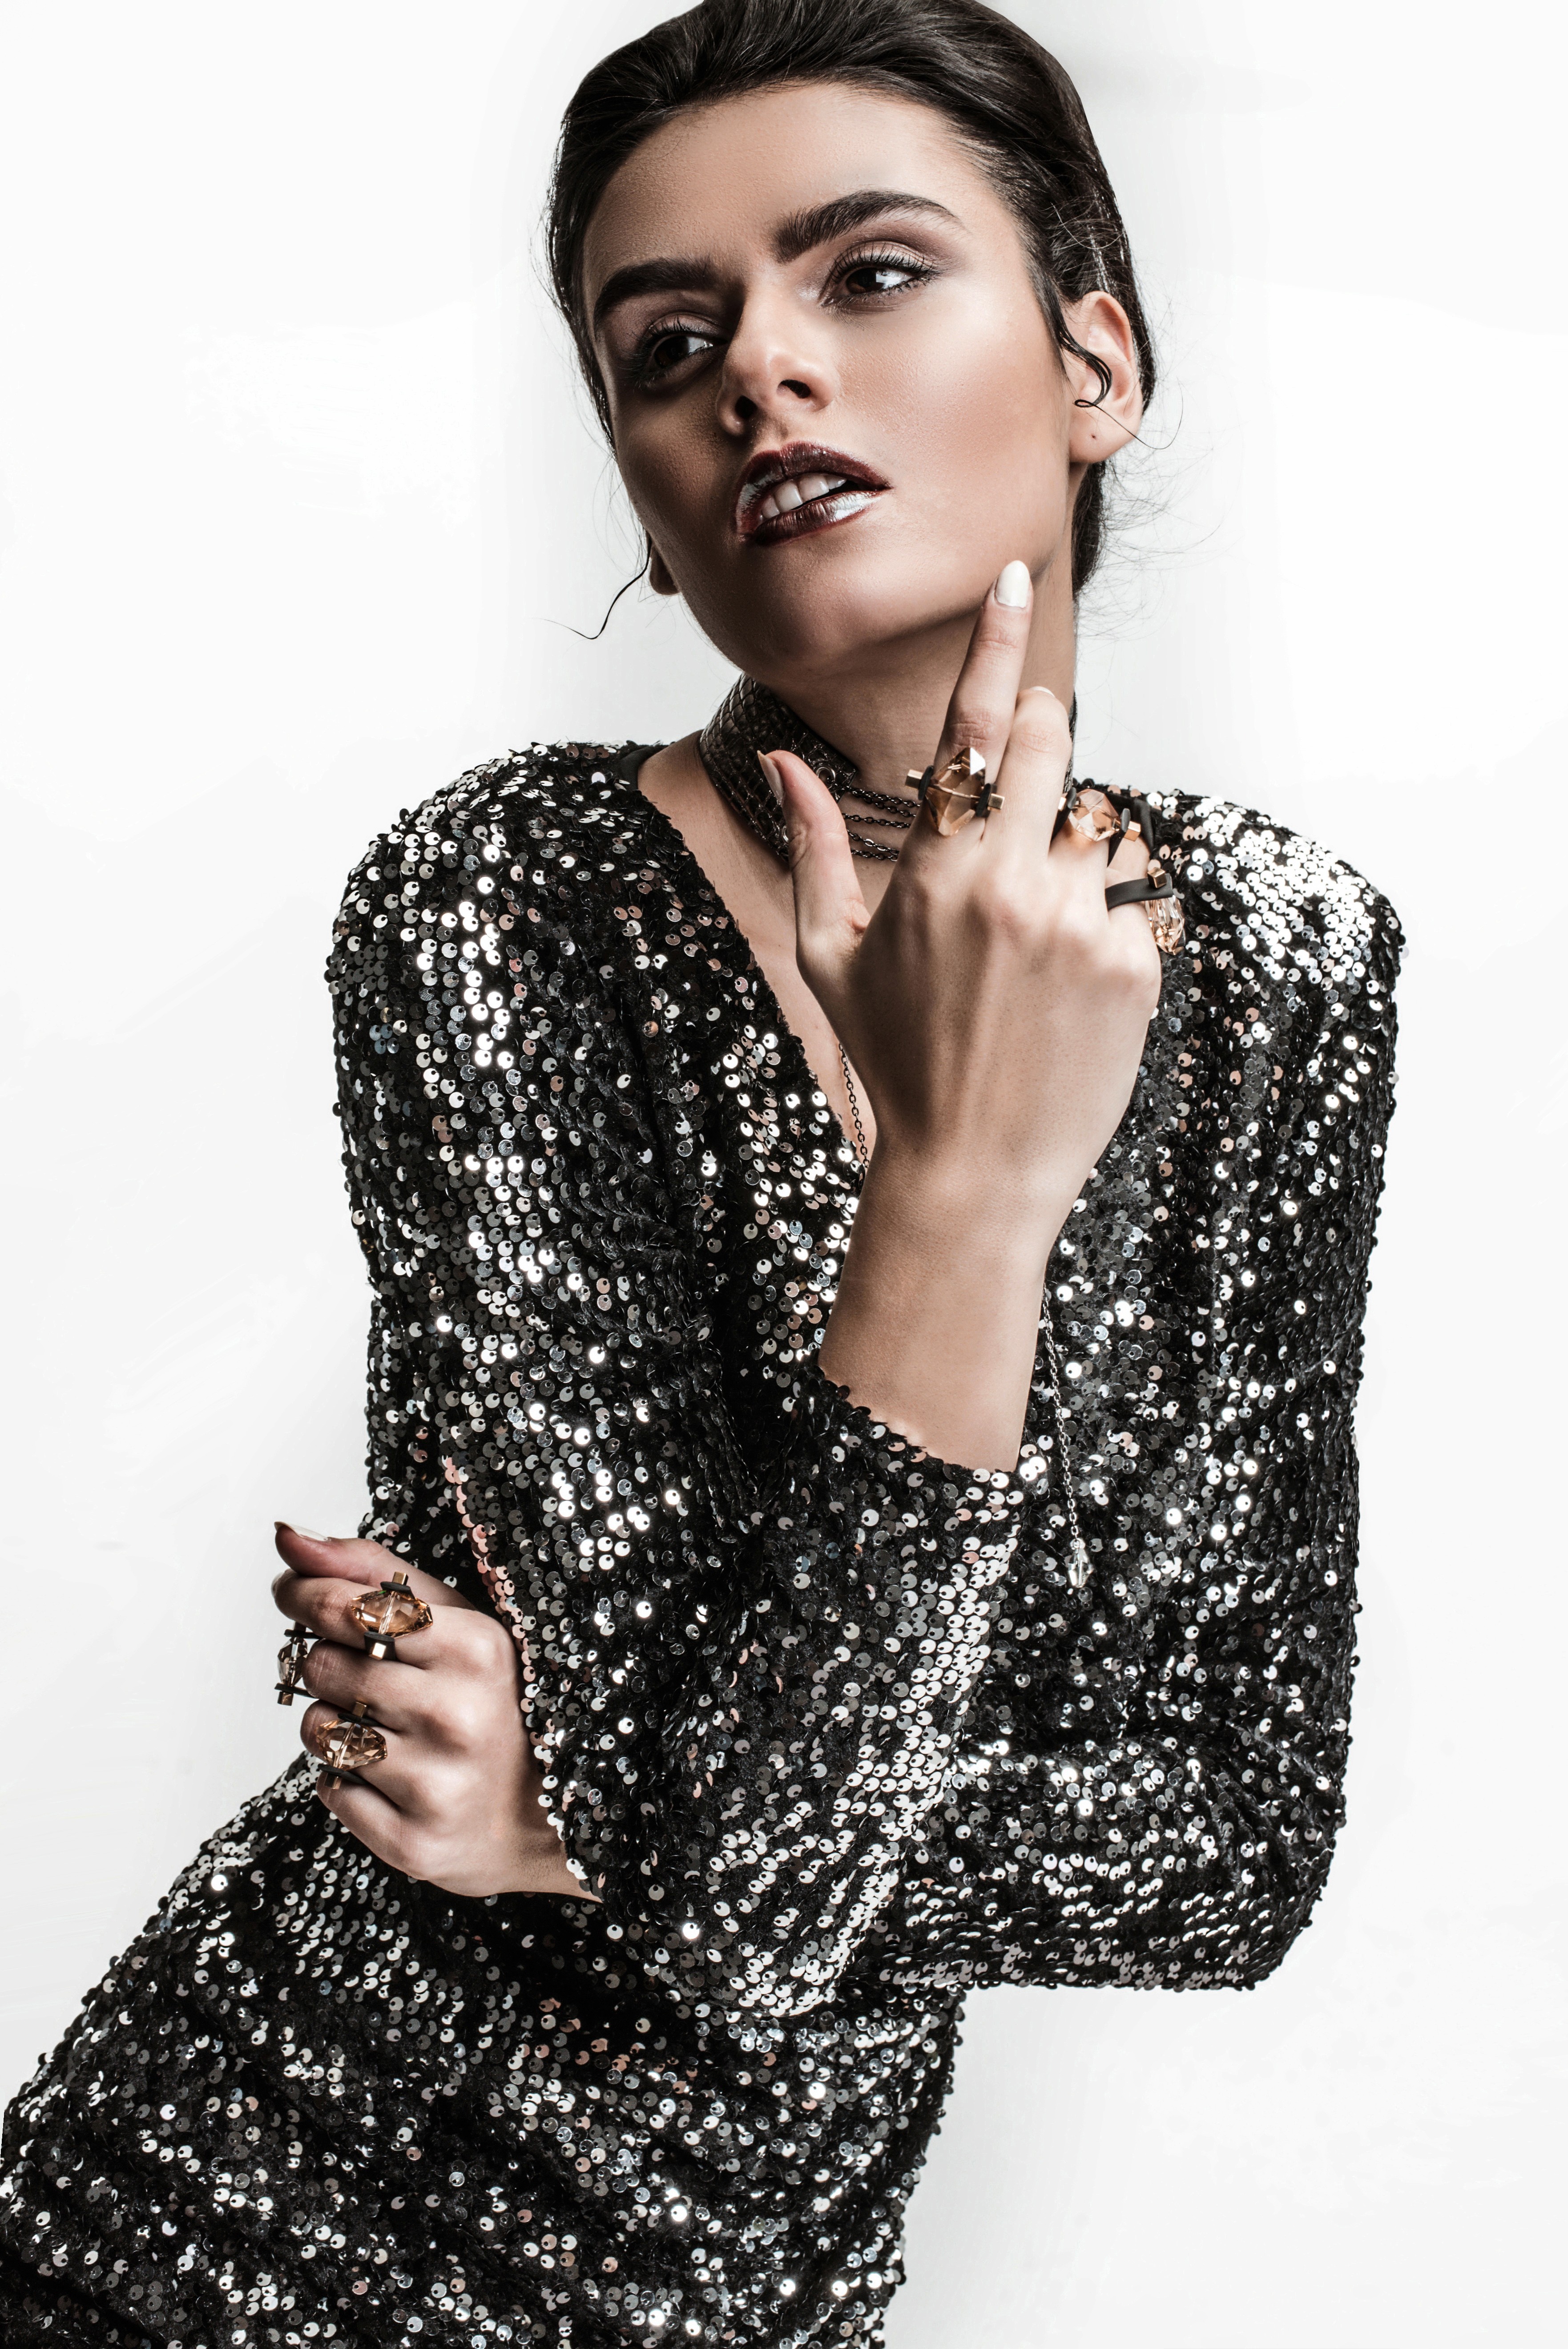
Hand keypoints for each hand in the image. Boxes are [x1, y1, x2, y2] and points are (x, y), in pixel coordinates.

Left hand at [272, 1524, 590, 1900]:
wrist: (550, 1818)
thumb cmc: (494, 1702)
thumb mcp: (457, 1621)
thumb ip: (372, 1572)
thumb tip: (287, 1536)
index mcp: (477, 1649)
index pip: (348, 1606)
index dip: (305, 1595)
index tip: (296, 1595)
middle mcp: (458, 1716)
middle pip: (323, 1666)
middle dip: (328, 1663)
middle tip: (366, 1672)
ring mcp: (437, 1785)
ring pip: (319, 1730)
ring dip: (333, 1722)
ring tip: (385, 1727)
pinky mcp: (412, 1844)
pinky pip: (330, 1791)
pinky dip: (344, 1780)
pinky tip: (392, 1775)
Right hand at [772, 562, 1160, 1216]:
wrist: (973, 1173)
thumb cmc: (895, 1062)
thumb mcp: (831, 956)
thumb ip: (817, 848)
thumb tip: (781, 763)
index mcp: (936, 872)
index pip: (975, 727)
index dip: (996, 642)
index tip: (1017, 575)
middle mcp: (1013, 884)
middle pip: (1058, 745)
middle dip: (1045, 747)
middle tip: (1020, 805)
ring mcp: (1082, 923)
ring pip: (1103, 825)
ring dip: (1077, 851)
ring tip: (1037, 933)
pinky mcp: (1134, 964)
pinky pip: (1138, 895)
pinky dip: (1111, 917)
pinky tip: (1068, 980)